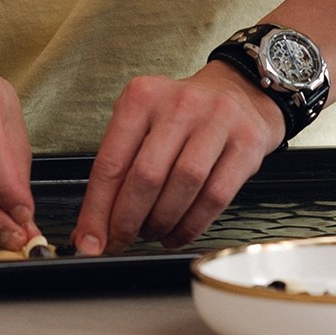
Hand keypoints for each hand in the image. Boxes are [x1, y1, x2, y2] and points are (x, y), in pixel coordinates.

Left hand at [70, 63, 283, 256]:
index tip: (89, 240)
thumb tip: (92, 225)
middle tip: (121, 241)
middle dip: (128, 220)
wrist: (239, 93)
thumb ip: (118, 167)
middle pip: (146, 176)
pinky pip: (215, 196)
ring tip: (151, 234)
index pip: (111, 162)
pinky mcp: (247, 144)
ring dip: (161, 223)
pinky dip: (192, 225)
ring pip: (183, 187)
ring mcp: (217, 122)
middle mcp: (179, 105)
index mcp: (142, 97)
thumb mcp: (142, 122)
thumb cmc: (182, 115)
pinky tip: (178, 233)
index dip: (97, 210)